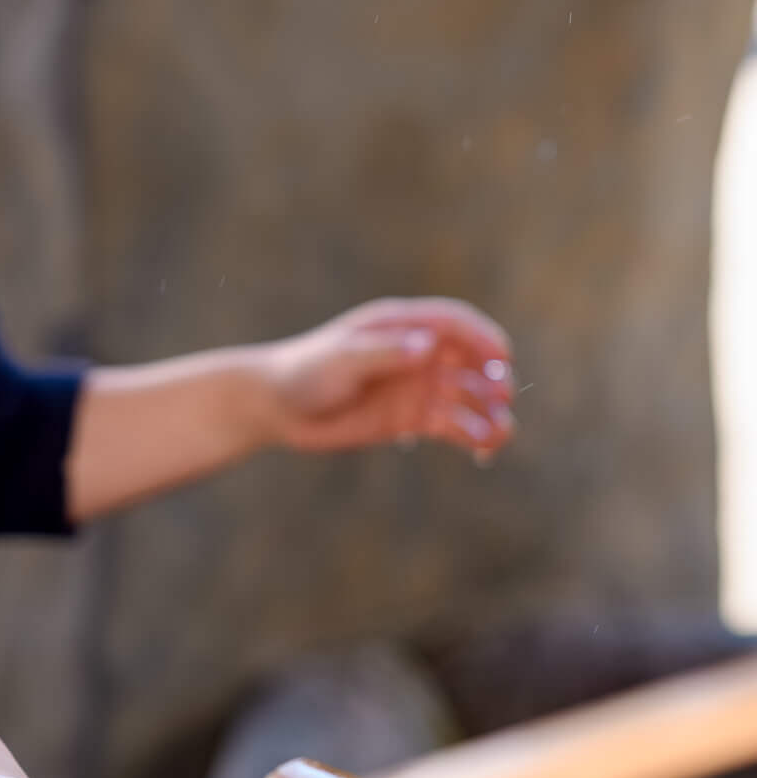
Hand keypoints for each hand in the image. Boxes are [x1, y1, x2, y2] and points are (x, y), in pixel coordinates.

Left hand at [256, 297, 514, 461]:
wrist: (275, 407)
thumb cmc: (303, 372)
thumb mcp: (340, 360)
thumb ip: (382, 353)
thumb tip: (427, 347)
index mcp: (401, 325)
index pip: (456, 324)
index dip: (483, 337)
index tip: (502, 358)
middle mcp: (417, 353)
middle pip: (472, 361)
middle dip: (492, 379)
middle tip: (501, 399)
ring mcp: (417, 386)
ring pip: (468, 398)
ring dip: (489, 414)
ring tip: (497, 437)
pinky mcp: (411, 419)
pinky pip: (453, 426)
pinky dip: (472, 436)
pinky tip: (480, 453)